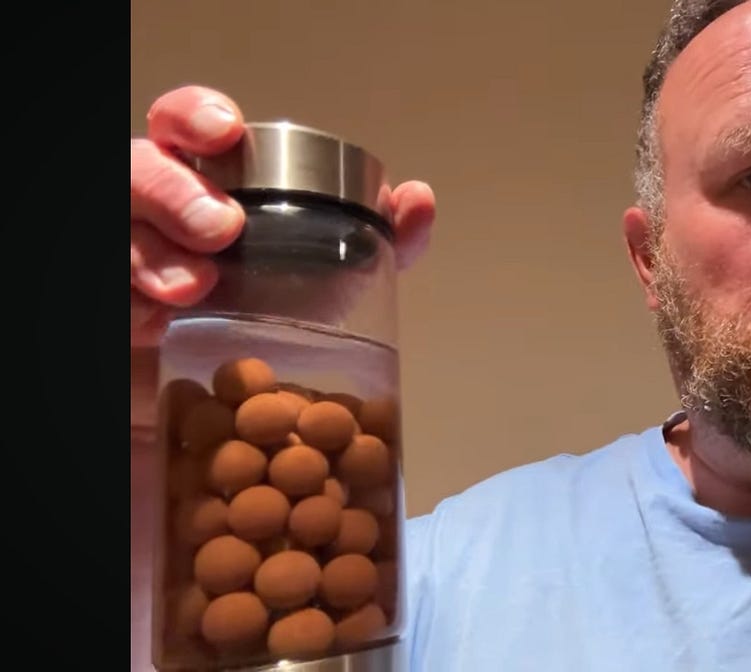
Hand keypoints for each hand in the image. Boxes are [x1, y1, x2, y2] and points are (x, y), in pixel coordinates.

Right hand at [130, 85, 435, 428]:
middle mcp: (156, 221)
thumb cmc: (275, 343)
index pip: (182, 127)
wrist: (238, 438)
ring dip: (151, 253)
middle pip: (138, 170)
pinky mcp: (119, 324)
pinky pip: (112, 305)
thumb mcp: (334, 290)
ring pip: (117, 232)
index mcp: (206, 192)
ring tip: (193, 288)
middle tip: (222, 229)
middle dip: (174, 190)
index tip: (225, 133)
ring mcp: (129, 268)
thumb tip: (416, 199)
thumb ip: (378, 244)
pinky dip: (134, 307)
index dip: (195, 116)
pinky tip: (161, 326)